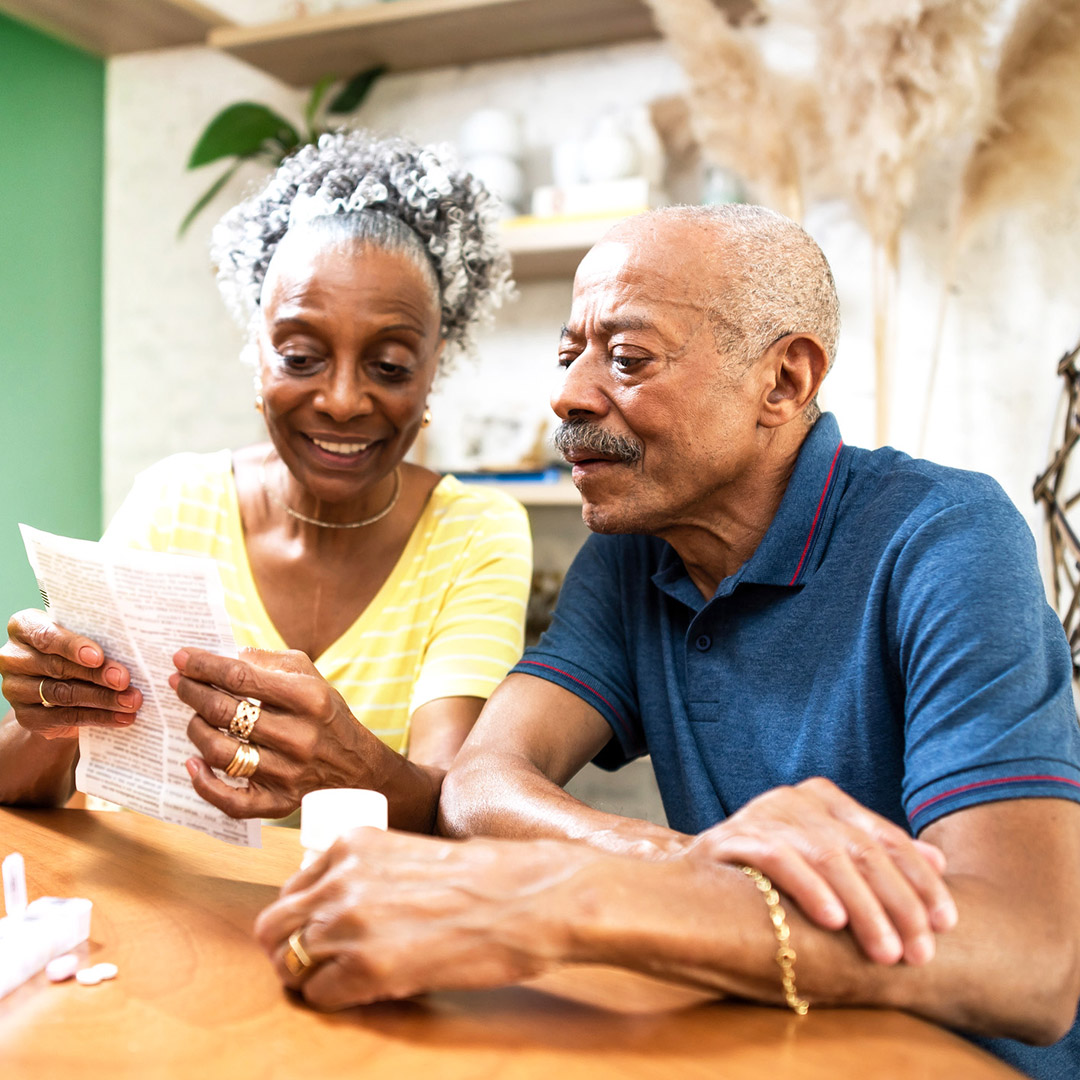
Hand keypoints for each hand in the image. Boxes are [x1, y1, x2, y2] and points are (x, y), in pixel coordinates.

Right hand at [0, 610, 140, 739]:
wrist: (57, 692)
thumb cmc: (75, 651)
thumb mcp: (81, 638)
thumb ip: (96, 639)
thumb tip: (132, 651)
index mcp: (25, 627)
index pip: (45, 635)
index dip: (72, 646)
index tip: (98, 657)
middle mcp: (14, 657)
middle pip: (58, 667)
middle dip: (97, 674)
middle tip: (125, 680)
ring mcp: (16, 689)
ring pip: (64, 694)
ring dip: (103, 699)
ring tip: (131, 700)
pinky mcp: (27, 716)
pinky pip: (66, 717)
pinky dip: (98, 717)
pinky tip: (122, 716)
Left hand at [171, 646, 391, 818]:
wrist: (357, 766)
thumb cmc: (325, 714)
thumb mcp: (310, 676)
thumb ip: (269, 661)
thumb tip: (226, 656)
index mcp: (308, 698)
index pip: (241, 677)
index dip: (204, 666)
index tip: (182, 658)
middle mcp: (298, 736)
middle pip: (224, 712)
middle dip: (192, 692)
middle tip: (178, 683)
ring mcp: (288, 773)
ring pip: (220, 752)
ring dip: (196, 730)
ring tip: (194, 717)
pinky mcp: (279, 802)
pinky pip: (230, 800)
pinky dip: (204, 784)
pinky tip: (193, 764)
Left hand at [254, 828, 580, 1008]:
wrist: (524, 897)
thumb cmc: (484, 876)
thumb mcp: (411, 853)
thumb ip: (369, 872)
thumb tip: (342, 906)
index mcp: (352, 844)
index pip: (291, 888)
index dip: (301, 916)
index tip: (317, 930)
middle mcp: (340, 880)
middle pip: (273, 926)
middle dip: (287, 949)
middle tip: (315, 964)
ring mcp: (349, 924)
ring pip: (288, 964)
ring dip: (310, 977)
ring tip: (342, 981)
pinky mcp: (366, 970)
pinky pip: (319, 996)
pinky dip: (335, 1001)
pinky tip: (365, 993)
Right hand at [683, 777, 957, 965]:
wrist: (692, 883)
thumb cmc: (771, 878)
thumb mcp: (829, 863)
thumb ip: (878, 858)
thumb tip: (939, 861)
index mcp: (825, 798)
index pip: (886, 838)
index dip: (921, 881)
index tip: (946, 923)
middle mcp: (797, 798)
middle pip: (862, 850)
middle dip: (898, 905)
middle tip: (919, 952)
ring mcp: (764, 813)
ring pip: (829, 857)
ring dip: (864, 908)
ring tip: (885, 951)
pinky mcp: (734, 836)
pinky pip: (780, 860)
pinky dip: (811, 889)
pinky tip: (833, 921)